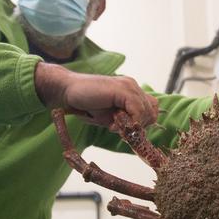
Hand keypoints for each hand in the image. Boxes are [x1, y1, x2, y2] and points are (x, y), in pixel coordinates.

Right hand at [34, 62, 157, 128]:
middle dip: (138, 126)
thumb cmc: (86, 104)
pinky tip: (113, 124)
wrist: (67, 91)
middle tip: (119, 129)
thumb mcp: (111, 117)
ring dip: (133, 124)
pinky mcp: (122, 89)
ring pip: (147, 112)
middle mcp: (133, 86)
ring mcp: (129, 86)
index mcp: (131, 92)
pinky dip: (129, 121)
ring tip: (114, 125)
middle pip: (152, 113)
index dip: (142, 123)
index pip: (151, 110)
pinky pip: (137, 110)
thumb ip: (125, 121)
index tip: (127, 131)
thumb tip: (136, 132)